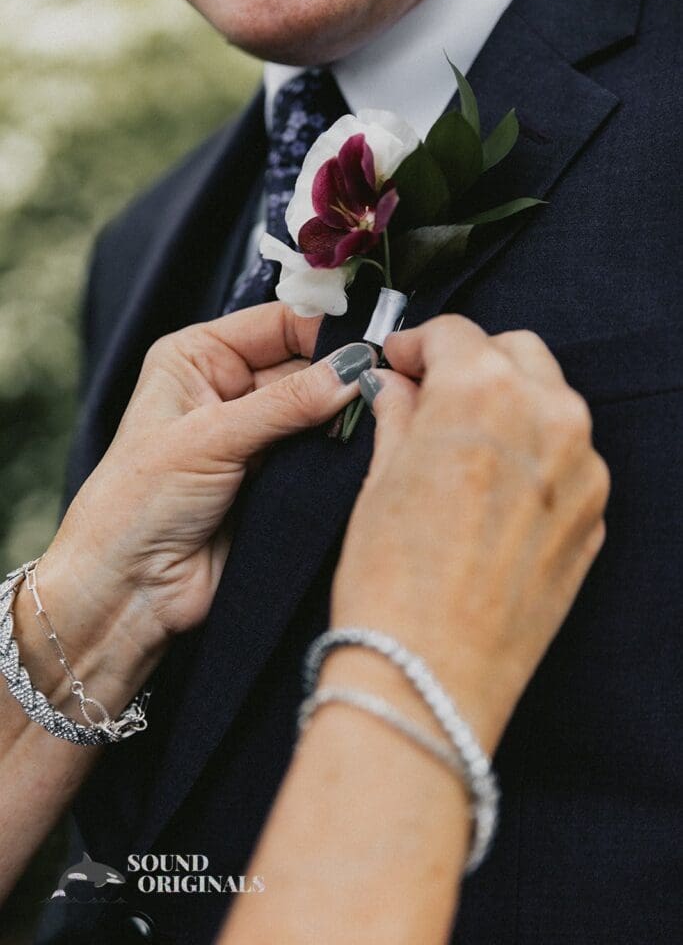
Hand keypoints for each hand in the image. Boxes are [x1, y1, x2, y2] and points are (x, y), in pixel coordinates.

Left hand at [26, 304, 374, 702]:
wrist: (132, 590)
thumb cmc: (138, 502)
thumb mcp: (210, 437)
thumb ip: (286, 402)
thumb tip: (354, 368)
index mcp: (200, 357)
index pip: (278, 323)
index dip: (324, 329)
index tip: (372, 341)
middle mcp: (231, 389)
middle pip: (306, 365)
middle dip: (341, 375)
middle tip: (384, 384)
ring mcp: (258, 436)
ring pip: (320, 411)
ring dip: (346, 416)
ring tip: (379, 416)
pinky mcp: (279, 479)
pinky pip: (322, 454)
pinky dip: (343, 453)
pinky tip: (365, 449)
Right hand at [329, 316, 608, 753]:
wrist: (431, 677)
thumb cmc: (391, 583)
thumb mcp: (378, 481)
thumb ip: (398, 415)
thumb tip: (397, 386)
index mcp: (483, 391)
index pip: (456, 333)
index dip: (417, 345)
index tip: (400, 364)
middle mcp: (549, 416)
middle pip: (515, 354)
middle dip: (471, 363)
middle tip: (430, 395)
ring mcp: (584, 469)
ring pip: (551, 402)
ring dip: (509, 404)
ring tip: (463, 442)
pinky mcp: (596, 516)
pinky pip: (568, 459)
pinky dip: (534, 454)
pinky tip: (494, 490)